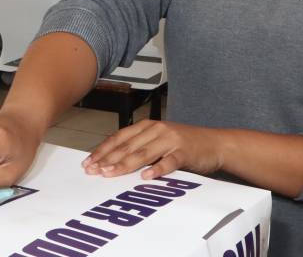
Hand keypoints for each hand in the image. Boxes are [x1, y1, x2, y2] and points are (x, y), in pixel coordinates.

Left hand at [83, 120, 225, 179]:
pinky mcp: (184, 152)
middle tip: (94, 171)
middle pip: (128, 146)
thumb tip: (110, 159)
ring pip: (144, 153)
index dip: (103, 150)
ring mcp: (171, 140)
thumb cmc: (183, 144)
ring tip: (111, 174)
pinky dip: (157, 169)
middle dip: (108, 159)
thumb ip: (138, 146)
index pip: (119, 138)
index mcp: (147, 126)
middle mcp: (157, 130)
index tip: (88, 163)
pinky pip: (169, 162)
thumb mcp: (157, 140)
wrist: (214, 143)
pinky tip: (146, 177)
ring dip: (125, 164)